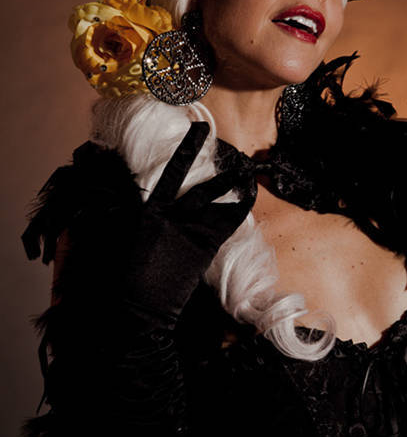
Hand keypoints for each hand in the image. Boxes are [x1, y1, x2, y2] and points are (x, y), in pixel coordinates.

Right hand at [120, 122, 255, 326]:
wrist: (140, 306)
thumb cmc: (127, 278)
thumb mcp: (126, 240)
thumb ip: (135, 216)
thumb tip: (137, 197)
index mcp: (147, 211)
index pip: (165, 172)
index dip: (181, 150)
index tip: (192, 131)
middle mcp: (169, 214)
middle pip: (188, 178)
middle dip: (194, 151)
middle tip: (206, 130)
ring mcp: (187, 228)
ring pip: (210, 196)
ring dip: (227, 180)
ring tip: (242, 167)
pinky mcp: (203, 246)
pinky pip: (228, 221)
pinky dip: (239, 206)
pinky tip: (249, 195)